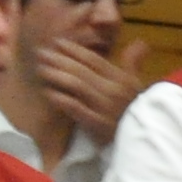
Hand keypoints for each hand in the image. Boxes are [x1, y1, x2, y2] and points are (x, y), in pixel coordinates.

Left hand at [29, 33, 145, 140]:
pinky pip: (75, 108)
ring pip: (77, 86)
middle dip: (60, 59)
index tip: (57, 42)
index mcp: (121, 79)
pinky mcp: (96, 124)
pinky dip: (61, 99)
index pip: (94, 60)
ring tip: (41, 68)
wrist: (140, 139)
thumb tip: (140, 42)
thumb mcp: (136, 86)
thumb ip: (133, 63)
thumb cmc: (136, 110)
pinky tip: (48, 92)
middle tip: (41, 52)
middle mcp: (112, 90)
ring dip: (57, 75)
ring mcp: (103, 108)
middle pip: (82, 71)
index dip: (74, 49)